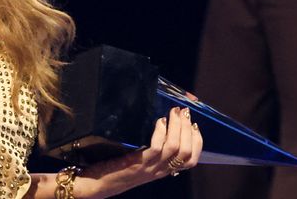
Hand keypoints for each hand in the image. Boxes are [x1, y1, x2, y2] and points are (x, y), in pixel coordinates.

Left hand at [75, 106, 202, 197]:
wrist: (98, 184)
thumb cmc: (117, 168)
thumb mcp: (141, 161)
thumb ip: (152, 151)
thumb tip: (162, 129)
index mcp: (164, 171)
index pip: (191, 160)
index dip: (197, 142)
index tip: (195, 126)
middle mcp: (160, 171)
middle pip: (186, 152)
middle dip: (188, 130)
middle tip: (185, 112)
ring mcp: (150, 168)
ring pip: (175, 148)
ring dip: (177, 127)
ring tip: (174, 113)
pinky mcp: (138, 163)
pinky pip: (156, 148)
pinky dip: (160, 132)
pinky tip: (159, 121)